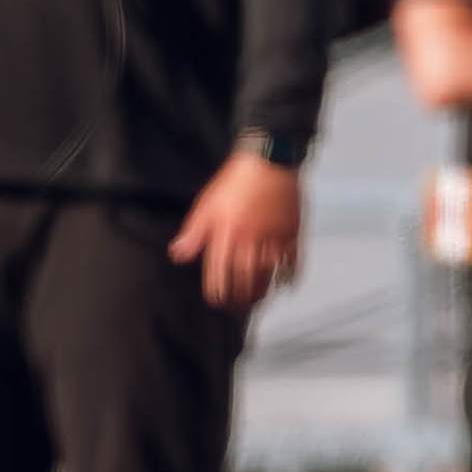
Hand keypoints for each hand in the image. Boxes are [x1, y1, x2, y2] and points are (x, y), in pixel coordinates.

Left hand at [169, 151, 302, 308]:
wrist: (268, 163)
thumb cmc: (234, 182)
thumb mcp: (206, 205)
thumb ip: (194, 233)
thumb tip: (178, 255)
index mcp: (226, 233)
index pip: (219, 272)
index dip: (217, 290)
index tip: (216, 302)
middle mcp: (249, 240)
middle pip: (245, 279)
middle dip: (240, 297)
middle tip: (237, 308)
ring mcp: (274, 238)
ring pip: (269, 275)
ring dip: (263, 292)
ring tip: (257, 302)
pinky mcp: (293, 234)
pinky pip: (293, 263)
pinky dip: (290, 277)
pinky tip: (285, 286)